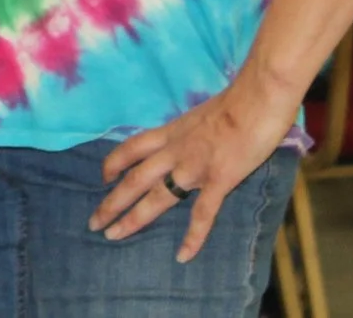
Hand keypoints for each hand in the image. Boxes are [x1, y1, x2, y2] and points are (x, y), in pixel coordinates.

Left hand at [91, 73, 297, 261]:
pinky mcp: (218, 180)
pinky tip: (183, 256)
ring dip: (133, 218)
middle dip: (112, 201)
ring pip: (155, 197)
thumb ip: (195, 130)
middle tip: (94, 222)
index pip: (133, 147)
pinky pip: (202, 214)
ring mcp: (195, 167)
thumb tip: (196, 138)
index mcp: (173, 131)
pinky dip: (193, 237)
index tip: (102, 176)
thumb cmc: (239, 100)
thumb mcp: (204, 113)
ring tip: (113, 235)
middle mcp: (176, 150)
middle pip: (135, 178)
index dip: (115, 162)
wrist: (258, 96)